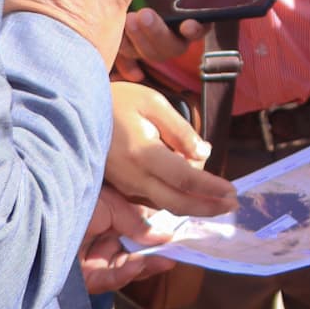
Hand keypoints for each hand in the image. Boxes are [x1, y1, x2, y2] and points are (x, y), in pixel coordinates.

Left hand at [79, 186, 176, 296]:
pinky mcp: (83, 279)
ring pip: (126, 266)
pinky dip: (126, 274)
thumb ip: (137, 221)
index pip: (138, 226)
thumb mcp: (111, 203)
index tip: (181, 233)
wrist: (38, 215)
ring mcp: (92, 258)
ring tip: (168, 259)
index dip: (159, 231)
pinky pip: (109, 278)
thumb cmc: (72, 198)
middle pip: (134, 249)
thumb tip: (165, 236)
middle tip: (181, 251)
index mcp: (106, 216)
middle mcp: (100, 237)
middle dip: (157, 251)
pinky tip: (141, 266)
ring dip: (147, 263)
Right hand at [107, 82, 238, 215]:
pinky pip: (153, 199)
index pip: (185, 178)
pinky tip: (193, 188)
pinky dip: (177, 197)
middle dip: (208, 207)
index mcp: (143, 154)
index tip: (232, 191)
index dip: (211, 187)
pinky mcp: (122, 187)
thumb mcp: (152, 103)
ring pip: (166, 204)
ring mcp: (126, 185)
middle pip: (177, 203)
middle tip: (233, 205)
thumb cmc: (118, 101)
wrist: (76, 112)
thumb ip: (180, 130)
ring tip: (219, 196)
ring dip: (194, 204)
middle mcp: (134, 177)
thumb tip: (204, 154)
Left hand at [110, 0, 249, 70]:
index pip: (198, 31)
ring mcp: (149, 45)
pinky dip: (124, 60)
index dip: (194, 30)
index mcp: (190, 20)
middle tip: (144, 14)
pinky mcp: (128, 49)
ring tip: (129, 17)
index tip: (188, 24)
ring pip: (148, 53)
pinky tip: (120, 44)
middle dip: (157, 33)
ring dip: (139, 38)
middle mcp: (172, 37)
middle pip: (171, 47)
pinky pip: (126, 59)